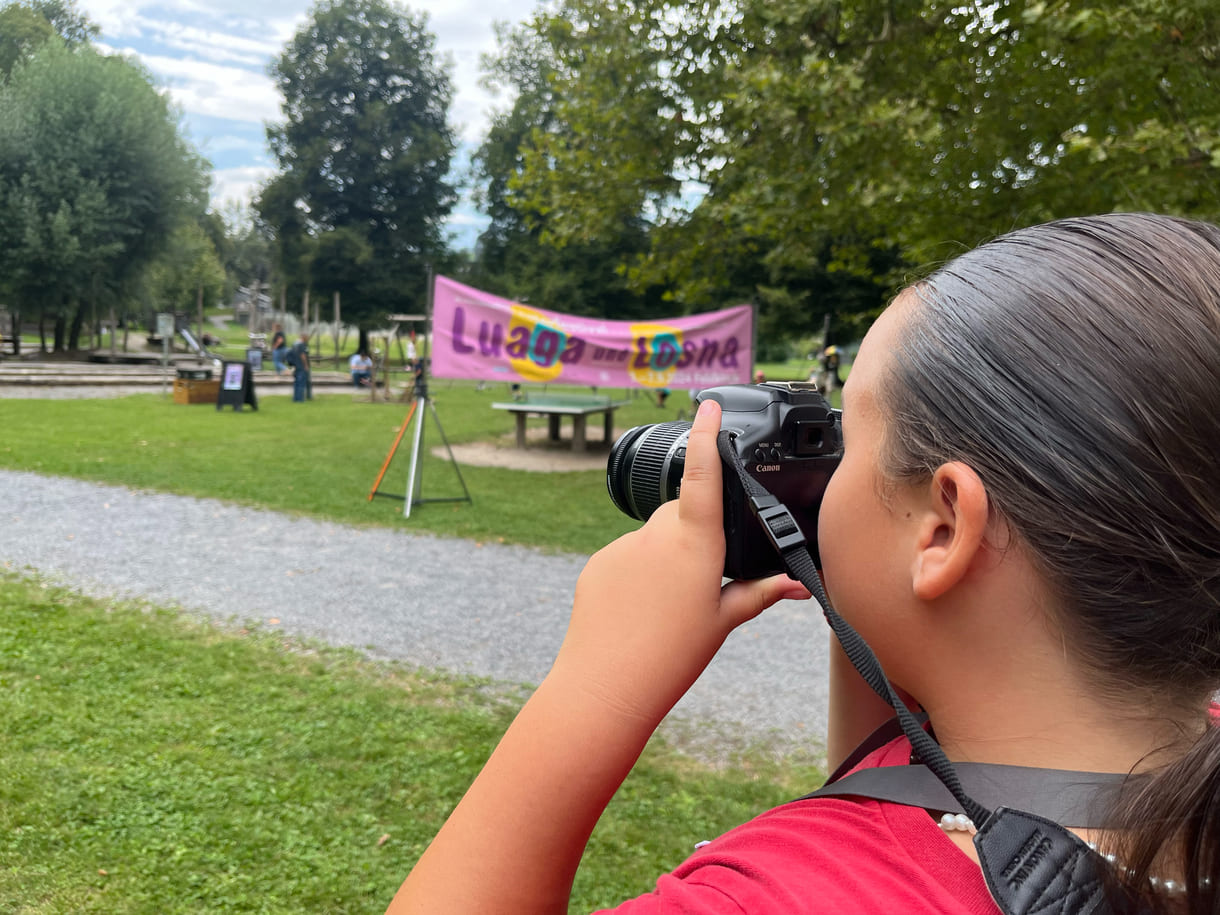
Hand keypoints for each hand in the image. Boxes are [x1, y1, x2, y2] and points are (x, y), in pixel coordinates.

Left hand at [553, 398, 810, 726]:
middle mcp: (657, 534)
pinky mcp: (598, 563)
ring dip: (663, 559)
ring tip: (665, 608)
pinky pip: (625, 558)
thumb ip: (759, 593)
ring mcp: (623, 546)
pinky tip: (637, 612)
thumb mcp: (723, 621)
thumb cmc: (674, 655)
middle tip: (699, 583)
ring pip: (652, 538)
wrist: (607, 684)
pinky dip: (636, 575)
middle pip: (681, 514)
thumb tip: (799, 586)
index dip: (708, 435)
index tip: (708, 405)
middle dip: (693, 534)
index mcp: (696, 542)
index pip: (704, 475)